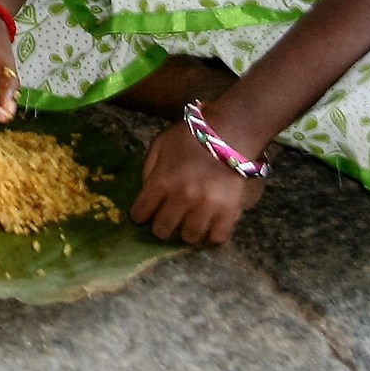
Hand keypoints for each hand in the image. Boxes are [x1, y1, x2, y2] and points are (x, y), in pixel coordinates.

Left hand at [132, 117, 264, 245]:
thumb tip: (145, 194)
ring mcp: (206, 207)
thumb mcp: (160, 145)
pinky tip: (207, 227)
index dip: (139, 215)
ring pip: (189, 238)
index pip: (140, 213)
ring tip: (188, 222)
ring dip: (185, 232)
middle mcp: (182, 197)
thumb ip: (148, 169)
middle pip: (163, 230)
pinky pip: (216, 239)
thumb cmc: (191, 137)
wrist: (230, 131)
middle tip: (166, 220)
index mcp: (162, 180)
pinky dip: (210, 237)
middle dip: (160, 227)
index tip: (143, 214)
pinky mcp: (228, 212)